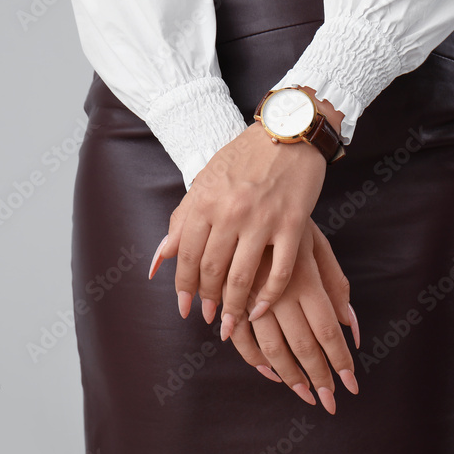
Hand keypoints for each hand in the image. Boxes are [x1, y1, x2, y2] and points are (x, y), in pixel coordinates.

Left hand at [149, 87, 343, 338]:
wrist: (288, 129)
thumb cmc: (244, 156)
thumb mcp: (205, 182)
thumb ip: (182, 221)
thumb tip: (160, 260)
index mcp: (205, 201)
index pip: (189, 256)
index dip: (185, 288)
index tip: (186, 309)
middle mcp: (230, 212)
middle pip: (213, 271)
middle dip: (209, 302)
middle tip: (211, 320)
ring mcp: (263, 219)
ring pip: (243, 276)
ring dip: (234, 306)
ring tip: (232, 323)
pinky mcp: (293, 224)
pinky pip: (280, 270)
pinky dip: (270, 295)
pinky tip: (261, 307)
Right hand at [226, 218, 360, 414]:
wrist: (243, 199)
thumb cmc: (288, 224)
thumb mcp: (317, 246)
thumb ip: (335, 285)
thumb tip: (352, 326)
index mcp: (304, 278)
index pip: (327, 330)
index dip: (339, 361)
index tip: (351, 386)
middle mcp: (278, 292)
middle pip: (302, 345)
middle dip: (318, 377)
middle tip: (331, 402)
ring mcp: (251, 298)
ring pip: (271, 348)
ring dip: (289, 376)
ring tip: (306, 394)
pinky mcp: (229, 299)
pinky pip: (242, 339)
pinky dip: (255, 359)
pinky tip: (270, 373)